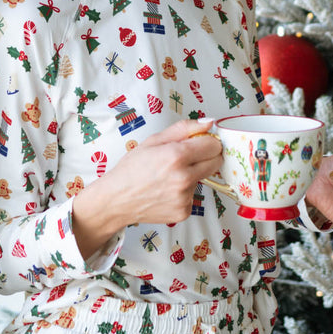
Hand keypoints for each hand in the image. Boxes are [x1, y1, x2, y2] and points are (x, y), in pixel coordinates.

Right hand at [71, 119, 222, 258]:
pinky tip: (167, 191)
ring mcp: (185, 197)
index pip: (214, 145)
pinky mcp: (184, 211)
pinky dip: (184, 192)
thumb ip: (184, 129)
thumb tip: (209, 122)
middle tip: (188, 157)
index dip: (208, 141)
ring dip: (193, 175)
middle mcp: (183, 178)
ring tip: (168, 177)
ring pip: (203, 179)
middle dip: (207, 156)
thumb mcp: (154, 140)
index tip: (200, 142)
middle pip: (216, 162)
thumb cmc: (131, 169)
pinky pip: (194, 196)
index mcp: (176, 156)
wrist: (116, 200)